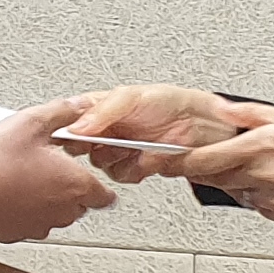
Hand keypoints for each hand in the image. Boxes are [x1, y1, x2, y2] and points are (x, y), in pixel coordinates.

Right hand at [0, 101, 115, 242]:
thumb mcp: (31, 122)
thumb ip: (63, 112)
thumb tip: (80, 106)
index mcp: (74, 184)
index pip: (107, 196)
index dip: (102, 185)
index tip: (94, 176)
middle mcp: (63, 210)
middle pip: (81, 204)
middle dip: (72, 187)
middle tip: (53, 168)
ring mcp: (40, 224)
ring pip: (57, 215)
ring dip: (50, 200)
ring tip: (29, 178)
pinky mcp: (19, 233)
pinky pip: (32, 222)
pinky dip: (27, 211)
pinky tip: (12, 193)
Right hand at [63, 86, 254, 181]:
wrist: (207, 126)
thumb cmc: (174, 102)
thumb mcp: (132, 97)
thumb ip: (102, 111)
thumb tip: (77, 126)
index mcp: (100, 106)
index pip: (70, 118)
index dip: (66, 128)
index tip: (71, 134)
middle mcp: (107, 128)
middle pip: (80, 145)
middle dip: (91, 147)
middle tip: (106, 141)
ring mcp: (121, 149)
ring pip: (100, 164)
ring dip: (115, 158)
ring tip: (134, 147)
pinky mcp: (135, 167)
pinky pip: (122, 175)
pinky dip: (133, 170)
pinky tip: (145, 159)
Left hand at [174, 114, 273, 230]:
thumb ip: (252, 114)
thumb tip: (224, 109)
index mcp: (262, 147)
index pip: (203, 160)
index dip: (178, 162)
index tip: (160, 161)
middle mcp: (263, 176)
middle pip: (216, 178)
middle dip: (211, 169)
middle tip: (218, 158)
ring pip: (239, 192)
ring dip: (242, 180)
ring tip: (272, 166)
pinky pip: (262, 206)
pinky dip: (265, 195)